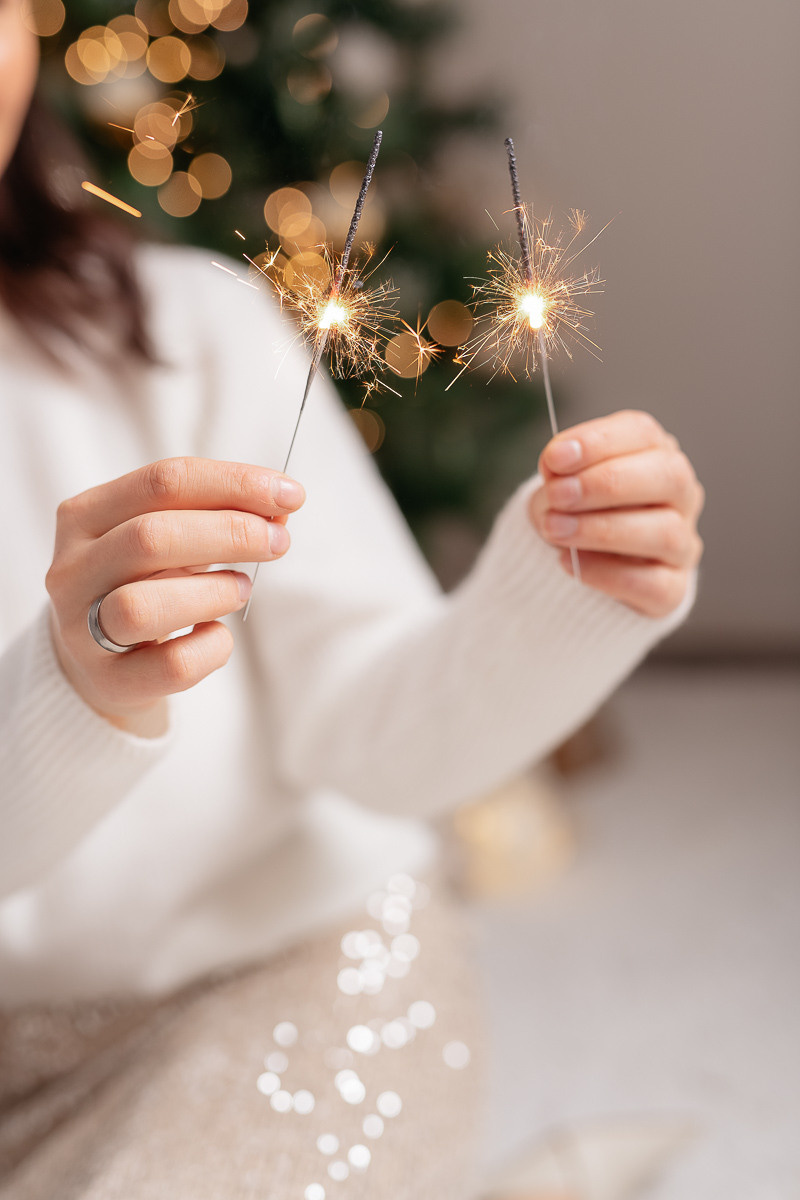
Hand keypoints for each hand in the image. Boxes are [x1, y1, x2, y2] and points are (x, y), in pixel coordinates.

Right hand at [46, 458, 304, 734]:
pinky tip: (216, 635)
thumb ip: (220, 515)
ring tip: (241, 589)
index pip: (163, 482)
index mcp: (85, 516)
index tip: (290, 494)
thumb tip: (281, 504)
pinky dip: (212, 648)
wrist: (101, 663)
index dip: (233, 483)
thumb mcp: (172, 540)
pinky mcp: (107, 682)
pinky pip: (172, 666)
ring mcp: (80, 630)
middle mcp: (72, 570)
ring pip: (142, 607)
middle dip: (230, 533)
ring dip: (212, 593)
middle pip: (151, 537)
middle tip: (278, 541)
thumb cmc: (147, 584)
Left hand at [529, 410, 703, 616]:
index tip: (556, 457)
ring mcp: (682, 543)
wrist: (574, 565)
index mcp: (654, 454)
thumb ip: (558, 474)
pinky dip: (606, 573)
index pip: (643, 433)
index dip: (599, 442)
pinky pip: (653, 583)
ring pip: (664, 532)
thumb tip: (556, 467)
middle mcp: (680, 495)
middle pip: (668, 477)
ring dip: (602, 529)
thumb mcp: (557, 486)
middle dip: (607, 483)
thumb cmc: (572, 512)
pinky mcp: (673, 588)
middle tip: (559, 495)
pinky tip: (569, 564)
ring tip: (555, 529)